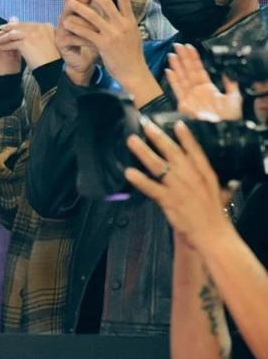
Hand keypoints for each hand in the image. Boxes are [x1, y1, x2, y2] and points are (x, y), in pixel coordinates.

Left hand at [0, 20, 59, 69]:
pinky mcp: (25, 43)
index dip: (17, 26)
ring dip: (4, 37)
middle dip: (8, 28)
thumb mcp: (48, 43)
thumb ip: (40, 35)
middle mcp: (40, 27)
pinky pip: (11, 43)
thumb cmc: (50, 59)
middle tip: (0, 31)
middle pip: (19, 26)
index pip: (28, 24)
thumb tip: (29, 33)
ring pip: (13, 33)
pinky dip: (4, 45)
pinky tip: (0, 47)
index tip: (10, 28)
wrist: (51, 69)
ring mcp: (32, 34)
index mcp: (46, 26)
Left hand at [61, 0, 159, 103]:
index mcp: (130, 20)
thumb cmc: (131, 56)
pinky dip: (75, 26)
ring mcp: (113, 34)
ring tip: (68, 2)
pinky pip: (86, 32)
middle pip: (105, 1)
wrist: (134, 72)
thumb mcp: (133, 36)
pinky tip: (67, 23)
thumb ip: (125, 23)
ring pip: (93, 15)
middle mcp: (122, 24)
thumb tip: (119, 13)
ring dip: (79, 7)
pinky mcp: (103, 44)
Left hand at [124, 118, 233, 251]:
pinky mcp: (169, 200)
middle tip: (146, 125)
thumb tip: (229, 182)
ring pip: (158, 165)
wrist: (213, 234)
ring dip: (143, 151)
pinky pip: (151, 187)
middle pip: (173, 152)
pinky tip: (129, 172)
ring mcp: (179, 187)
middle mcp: (191, 176)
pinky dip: (139, 179)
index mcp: (205, 173)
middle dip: (158, 137)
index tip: (177, 123)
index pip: (195, 150)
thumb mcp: (220, 194)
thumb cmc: (215, 216)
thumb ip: (217, 184)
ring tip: (132, 141)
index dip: (186, 136)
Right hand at [165, 42, 242, 120]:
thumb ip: (230, 84)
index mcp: (208, 89)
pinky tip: (169, 70)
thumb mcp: (234, 97)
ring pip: (181, 78)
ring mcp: (189, 98)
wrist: (223, 130)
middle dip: (183, 58)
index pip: (199, 70)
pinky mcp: (184, 105)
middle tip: (177, 45)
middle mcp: (196, 92)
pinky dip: (173, 80)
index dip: (194, 58)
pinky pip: (177, 90)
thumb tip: (227, 71)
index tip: (189, 47)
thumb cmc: (230, 117)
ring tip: (172, 54)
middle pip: (188, 71)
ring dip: (176, 66)